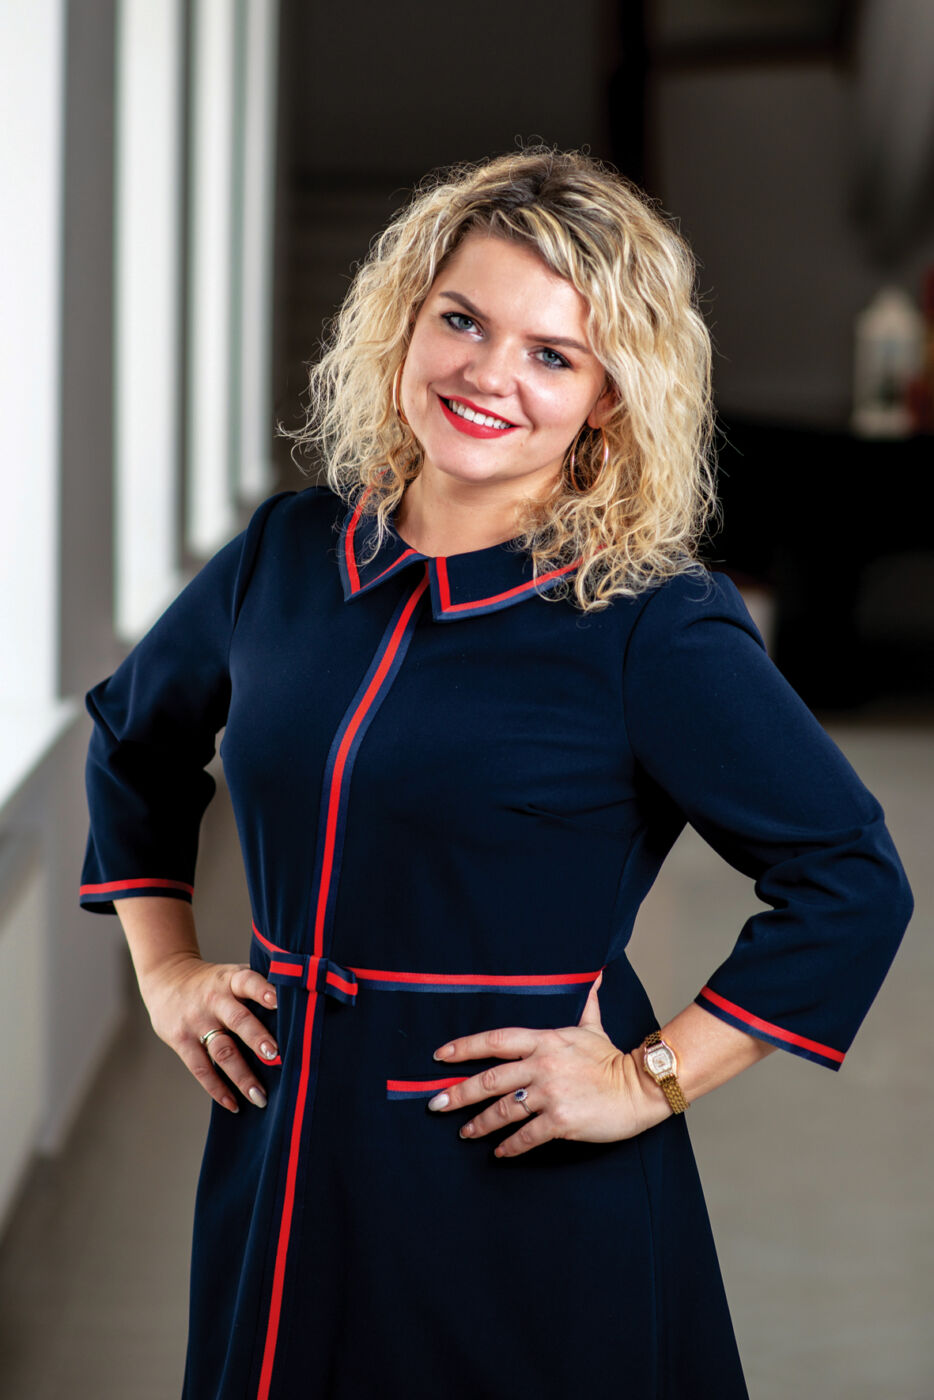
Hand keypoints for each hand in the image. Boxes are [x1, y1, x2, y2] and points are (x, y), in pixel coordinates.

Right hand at [138, 952, 279, 1113]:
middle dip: (257, 1039)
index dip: (264, 991)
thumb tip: (303, 1001)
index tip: (280, 1003)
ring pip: (222, 1050)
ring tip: (260, 1097)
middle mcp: (214, 1000)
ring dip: (242, 1075)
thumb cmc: (213, 982)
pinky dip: (217, 1089)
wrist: (166, 979)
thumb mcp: (233, 974)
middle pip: (238, 1020)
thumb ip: (260, 985)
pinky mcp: (181, 1040)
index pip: (249, 982)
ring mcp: (197, 1021)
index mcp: (231, 980)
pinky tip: (234, 1104)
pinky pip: (200, 1068)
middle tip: (276, 1056)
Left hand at [428, 974, 666, 1156]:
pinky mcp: (560, 1121)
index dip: (464, 1047)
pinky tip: (499, 1152)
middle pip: (489, 1078)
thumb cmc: (612, 1058)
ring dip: (479, 1124)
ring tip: (465, 1132)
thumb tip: (596, 976)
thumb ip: (586, 1005)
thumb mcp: (593, 1028)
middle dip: (458, 1093)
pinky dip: (510, 1146)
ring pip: (503, 1110)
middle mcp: (542, 1065)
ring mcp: (550, 1094)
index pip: (495, 1040)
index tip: (440, 1056)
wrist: (639, 1088)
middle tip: (435, 1104)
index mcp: (545, 1040)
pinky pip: (526, 1136)